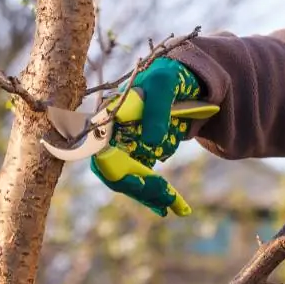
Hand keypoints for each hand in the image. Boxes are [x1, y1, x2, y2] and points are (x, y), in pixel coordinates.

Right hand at [90, 57, 201, 216]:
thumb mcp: (166, 84)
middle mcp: (114, 134)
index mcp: (111, 117)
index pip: (101, 152)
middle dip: (139, 189)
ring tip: (175, 207)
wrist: (183, 79)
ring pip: (131, 178)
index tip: (136, 186)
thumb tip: (151, 140)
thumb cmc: (168, 76)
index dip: (113, 172)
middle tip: (165, 201)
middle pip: (116, 171)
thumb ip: (157, 109)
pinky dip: (156, 191)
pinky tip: (172, 204)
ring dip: (150, 195)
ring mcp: (128, 144)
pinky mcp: (142, 151)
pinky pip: (144, 176)